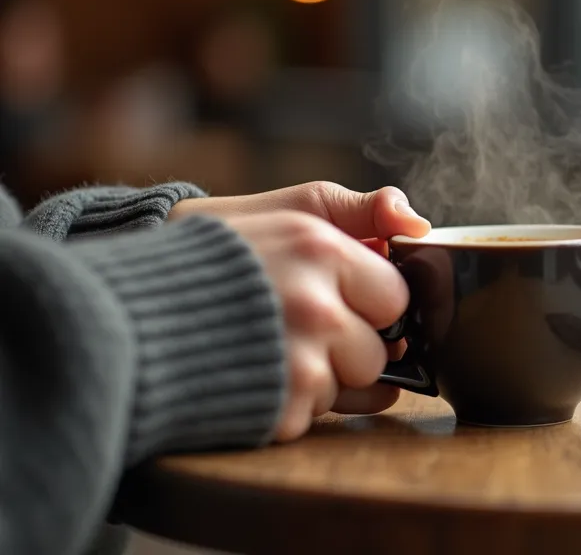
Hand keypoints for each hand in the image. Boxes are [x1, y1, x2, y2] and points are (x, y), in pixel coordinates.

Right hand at [175, 182, 430, 430]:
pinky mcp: (278, 409)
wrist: (118, 316)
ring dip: (320, 380)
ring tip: (267, 352)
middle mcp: (315, 304)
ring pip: (354, 387)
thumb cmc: (205, 260)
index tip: (331, 297)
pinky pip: (315, 417)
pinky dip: (288, 408)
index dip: (366, 302)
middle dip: (347, 346)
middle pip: (379, 349)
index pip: (394, 294)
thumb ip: (351, 209)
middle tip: (291, 327)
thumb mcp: (277, 211)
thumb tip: (415, 222)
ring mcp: (298, 361)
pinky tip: (252, 378)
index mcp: (318, 247)